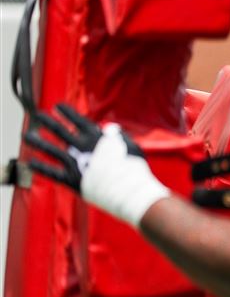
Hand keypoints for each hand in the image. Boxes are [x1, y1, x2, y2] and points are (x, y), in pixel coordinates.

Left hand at [24, 103, 169, 226]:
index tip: (57, 106)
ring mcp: (75, 163)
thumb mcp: (131, 146)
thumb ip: (117, 137)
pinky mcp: (71, 179)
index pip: (77, 120)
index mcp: (96, 137)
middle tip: (38, 116)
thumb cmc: (134, 169)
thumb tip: (109, 128)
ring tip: (28, 136)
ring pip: (51, 149)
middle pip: (60, 131)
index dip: (67, 112)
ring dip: (38, 142)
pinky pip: (52, 172)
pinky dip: (41, 167)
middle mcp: (82, 147)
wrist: (129, 190)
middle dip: (48, 122)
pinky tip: (30, 162)